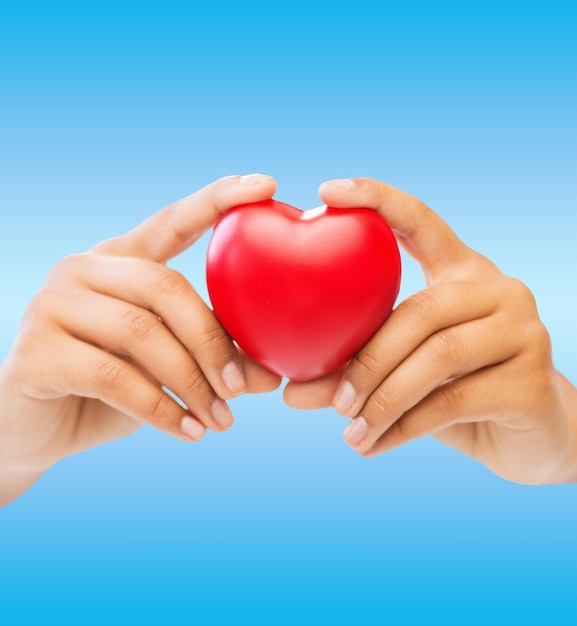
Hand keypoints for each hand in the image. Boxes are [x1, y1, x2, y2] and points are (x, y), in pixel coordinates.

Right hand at [0, 174, 281, 505]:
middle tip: (241, 388)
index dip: (216, 200)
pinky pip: (114, 377)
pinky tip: (188, 433)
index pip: (171, 220)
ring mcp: (52, 303)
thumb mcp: (169, 369)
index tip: (266, 184)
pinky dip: (160, 409)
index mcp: (120, 260)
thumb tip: (269, 376)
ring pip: (143, 333)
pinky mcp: (36, 350)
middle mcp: (83, 269)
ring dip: (191, 383)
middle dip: (213, 343)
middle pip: (166, 287)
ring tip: (221, 421)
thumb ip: (214, 362)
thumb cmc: (112, 390)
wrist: (38, 430)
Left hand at [284, 178, 576, 484]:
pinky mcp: (532, 381)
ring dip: (382, 400)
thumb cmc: (457, 393)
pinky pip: (452, 402)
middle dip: (367, 360)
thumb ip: (353, 373)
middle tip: (332, 400)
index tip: (326, 190)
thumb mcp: (404, 374)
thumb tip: (289, 393)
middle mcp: (498, 290)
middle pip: (419, 310)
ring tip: (350, 432)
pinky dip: (404, 427)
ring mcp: (523, 331)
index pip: (420, 220)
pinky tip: (374, 445)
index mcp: (463, 272)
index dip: (377, 199)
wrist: (533, 436)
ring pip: (436, 357)